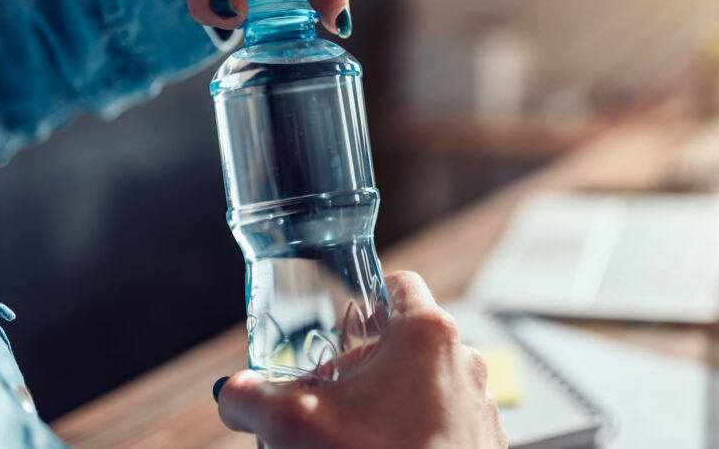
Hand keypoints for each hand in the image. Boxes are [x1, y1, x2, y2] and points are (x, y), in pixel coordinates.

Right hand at [215, 271, 506, 448]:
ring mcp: (480, 404)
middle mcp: (463, 360)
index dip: (364, 302)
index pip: (398, 285)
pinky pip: (446, 421)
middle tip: (329, 396)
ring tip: (352, 433)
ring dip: (390, 401)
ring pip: (427, 384)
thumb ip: (252, 398)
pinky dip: (416, 431)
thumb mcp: (293, 425)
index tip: (340, 325)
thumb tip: (234, 392)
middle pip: (406, 342)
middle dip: (364, 366)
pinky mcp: (484, 442)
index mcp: (427, 333)